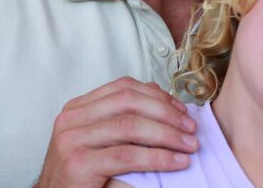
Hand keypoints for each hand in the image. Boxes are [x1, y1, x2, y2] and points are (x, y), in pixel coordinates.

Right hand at [35, 77, 197, 186]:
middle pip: (129, 102)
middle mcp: (71, 120)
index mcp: (77, 108)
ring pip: (130, 126)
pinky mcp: (78, 164)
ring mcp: (72, 141)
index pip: (123, 88)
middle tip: (191, 127)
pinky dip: (158, 158)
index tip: (182, 109)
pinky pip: (127, 156)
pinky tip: (177, 162)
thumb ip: (122, 119)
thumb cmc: (82, 174)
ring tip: (190, 145)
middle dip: (167, 113)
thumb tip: (166, 103)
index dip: (158, 95)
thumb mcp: (97, 140)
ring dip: (168, 134)